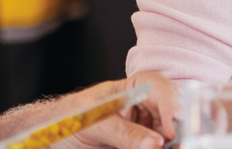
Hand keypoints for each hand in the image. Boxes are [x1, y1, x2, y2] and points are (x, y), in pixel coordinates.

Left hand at [58, 73, 177, 148]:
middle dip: (179, 133)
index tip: (173, 129)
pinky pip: (156, 148)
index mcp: (135, 90)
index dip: (172, 106)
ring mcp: (147, 133)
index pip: (160, 89)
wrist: (53, 140)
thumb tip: (155, 144)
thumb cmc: (69, 119)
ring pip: (169, 140)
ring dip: (172, 145)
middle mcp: (147, 111)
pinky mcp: (143, 147)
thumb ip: (123, 133)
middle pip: (174, 118)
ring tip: (170, 148)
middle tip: (179, 146)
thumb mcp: (94, 123)